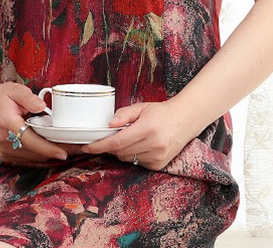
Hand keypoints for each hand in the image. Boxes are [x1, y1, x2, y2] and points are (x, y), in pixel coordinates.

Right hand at [0, 81, 77, 164]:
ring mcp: (6, 151)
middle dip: (58, 151)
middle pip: (36, 152)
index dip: (48, 148)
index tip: (64, 152)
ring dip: (52, 154)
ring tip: (72, 147)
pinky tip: (56, 148)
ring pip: (35, 158)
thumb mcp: (14, 90)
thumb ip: (28, 97)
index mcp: (8, 124)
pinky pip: (30, 159)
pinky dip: (44, 154)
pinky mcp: (8, 156)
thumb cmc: (2, 96)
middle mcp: (6, 141)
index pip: (30, 140)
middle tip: (80, 147)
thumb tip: (42, 106)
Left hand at [80, 100, 196, 170]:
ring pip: (127, 158)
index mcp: (147, 128)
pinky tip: (139, 145)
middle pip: (120, 151)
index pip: (117, 141)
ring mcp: (157, 157)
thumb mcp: (141, 107)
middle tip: (106, 137)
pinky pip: (137, 162)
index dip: (100, 145)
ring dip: (121, 150)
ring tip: (129, 137)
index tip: (87, 146)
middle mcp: (153, 144)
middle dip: (109, 146)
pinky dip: (132, 155)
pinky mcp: (159, 165)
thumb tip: (109, 124)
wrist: (185, 120)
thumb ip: (124, 114)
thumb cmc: (161, 112)